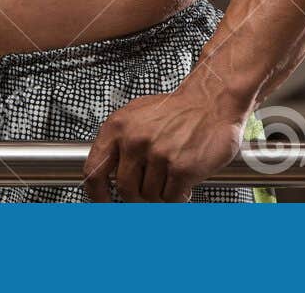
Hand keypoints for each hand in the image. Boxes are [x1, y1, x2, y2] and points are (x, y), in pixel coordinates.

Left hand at [83, 90, 245, 201]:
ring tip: (170, 174)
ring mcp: (158, 154)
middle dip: (137, 196)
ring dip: (161, 192)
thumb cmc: (175, 110)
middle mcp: (135, 140)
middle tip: (149, 190)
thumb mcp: (136, 116)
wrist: (211, 101)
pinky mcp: (181, 168)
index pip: (94, 171)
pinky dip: (177, 195)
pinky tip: (182, 179)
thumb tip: (106, 175)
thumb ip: (118, 143)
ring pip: (149, 196)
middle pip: (125, 189)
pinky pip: (171, 198)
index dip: (96, 194)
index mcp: (118, 126)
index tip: (103, 202)